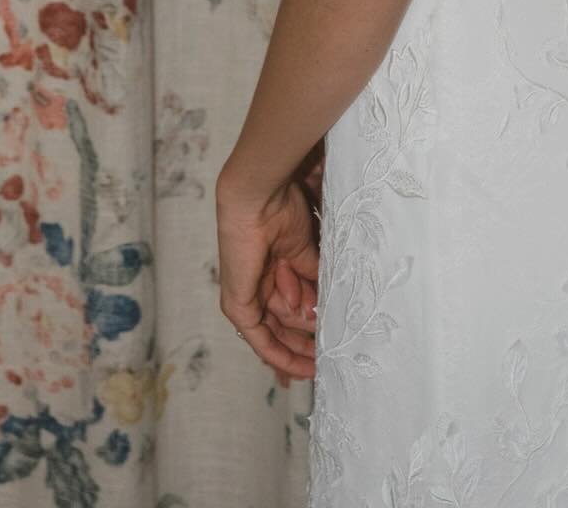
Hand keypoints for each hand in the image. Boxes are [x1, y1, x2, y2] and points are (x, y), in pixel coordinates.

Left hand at [215, 168, 319, 381]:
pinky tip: (301, 367)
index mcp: (271, 271)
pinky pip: (261, 337)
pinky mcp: (238, 305)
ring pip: (280, 329)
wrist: (261, 199)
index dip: (307, 333)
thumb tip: (322, 313)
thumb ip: (313, 283)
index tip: (326, 351)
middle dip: (306, 343)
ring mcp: (246, 297)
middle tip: (329, 357)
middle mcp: (257, 286)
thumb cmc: (284, 213)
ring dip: (302, 333)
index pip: (288, 311)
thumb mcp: (305, 254)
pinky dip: (281, 354)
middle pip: (284, 325)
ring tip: (321, 332)